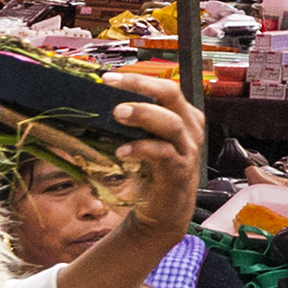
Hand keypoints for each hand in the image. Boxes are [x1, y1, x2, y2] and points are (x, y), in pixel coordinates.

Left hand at [98, 74, 205, 230]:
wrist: (166, 209)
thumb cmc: (154, 171)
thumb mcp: (146, 141)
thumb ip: (133, 124)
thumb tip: (97, 107)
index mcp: (183, 115)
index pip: (164, 87)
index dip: (137, 79)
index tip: (108, 78)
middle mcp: (190, 128)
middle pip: (171, 95)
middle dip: (141, 87)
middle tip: (111, 86)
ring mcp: (187, 149)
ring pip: (171, 122)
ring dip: (143, 114)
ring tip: (117, 114)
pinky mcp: (179, 170)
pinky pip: (163, 153)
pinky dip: (141, 149)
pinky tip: (121, 151)